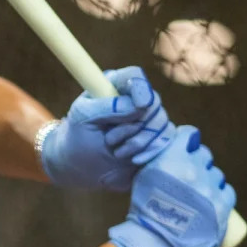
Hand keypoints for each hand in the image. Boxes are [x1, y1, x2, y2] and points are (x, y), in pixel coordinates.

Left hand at [40, 67, 174, 190]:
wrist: (83, 169)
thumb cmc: (79, 139)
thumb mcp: (84, 117)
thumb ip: (108, 106)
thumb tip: (138, 106)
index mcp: (113, 87)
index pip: (134, 76)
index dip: (141, 88)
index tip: (141, 104)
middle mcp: (133, 99)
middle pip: (153, 101)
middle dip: (133, 125)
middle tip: (109, 139)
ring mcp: (147, 118)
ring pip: (161, 121)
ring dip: (138, 141)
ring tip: (117, 152)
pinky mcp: (156, 137)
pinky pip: (166, 138)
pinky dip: (151, 150)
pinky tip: (134, 159)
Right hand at [107, 125, 235, 246]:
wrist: (157, 243)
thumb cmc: (146, 210)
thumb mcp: (144, 176)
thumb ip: (158, 159)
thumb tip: (171, 147)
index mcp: (172, 158)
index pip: (189, 134)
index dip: (187, 141)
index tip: (185, 148)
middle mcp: (193, 169)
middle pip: (204, 155)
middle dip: (197, 163)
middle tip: (188, 179)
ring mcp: (210, 187)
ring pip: (216, 174)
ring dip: (209, 181)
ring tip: (197, 197)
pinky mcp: (223, 204)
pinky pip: (227, 191)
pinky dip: (220, 194)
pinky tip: (211, 202)